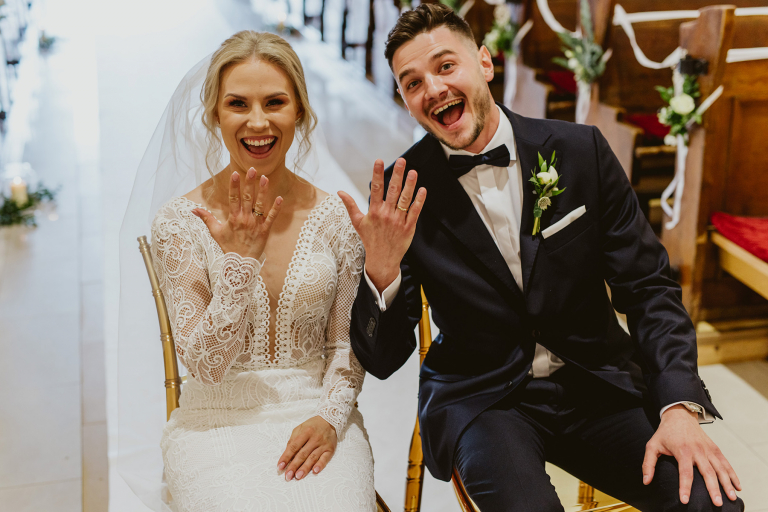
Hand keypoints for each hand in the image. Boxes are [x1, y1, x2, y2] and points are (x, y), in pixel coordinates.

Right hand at [192, 168, 281, 259]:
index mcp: (233, 217)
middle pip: (247, 198)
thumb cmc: (228, 246)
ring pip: (260, 205)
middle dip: (249, 183)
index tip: (236, 173)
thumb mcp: (215, 232)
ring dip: (263, 191)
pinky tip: (280, 198)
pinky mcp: (265, 230)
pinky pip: (271, 218)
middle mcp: (244, 218)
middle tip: (252, 169)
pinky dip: (275, 209)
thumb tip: (193, 209)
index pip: (233, 198)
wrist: (240, 263)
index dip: (235, 185)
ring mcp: (255, 224)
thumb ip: (206, 218)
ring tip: (265, 178)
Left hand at [278, 416, 336, 480]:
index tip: (280, 466)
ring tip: (298, 476)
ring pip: (312, 458)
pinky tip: (315, 471)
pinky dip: (320, 465)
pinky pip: (325, 458)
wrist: (330, 421)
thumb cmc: (312, 426)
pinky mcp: (330, 449)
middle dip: (294, 466)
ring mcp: (323, 445)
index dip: (286, 457)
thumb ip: (293, 440)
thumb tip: (287, 454)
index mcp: (305, 432)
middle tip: (288, 476)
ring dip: (305, 468)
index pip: (294, 446)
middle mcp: (314, 439)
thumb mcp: (300, 428)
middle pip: (302, 454)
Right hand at [338, 158, 425, 290]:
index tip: (379, 160)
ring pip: (405, 200)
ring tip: (413, 172)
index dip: (377, 174)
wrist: (382, 260)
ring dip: (410, 185)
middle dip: (397, 175)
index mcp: (374, 211)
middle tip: (402, 161)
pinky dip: (419, 201)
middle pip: (393, 191)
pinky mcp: (408, 227)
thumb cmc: (370, 239)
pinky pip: (415, 212)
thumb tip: (340, 192)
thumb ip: (350, 205)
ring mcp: (398, 221)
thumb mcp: (358, 222)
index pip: (376, 189)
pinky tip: (422, 189)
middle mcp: (386, 214)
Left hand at [643, 405, 740, 506]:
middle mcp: (697, 450)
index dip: (685, 487)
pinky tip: (738, 486)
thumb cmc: (665, 433)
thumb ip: (648, 463)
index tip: (685, 501)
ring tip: (732, 497)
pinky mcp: (715, 448)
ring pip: (720, 468)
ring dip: (727, 483)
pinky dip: (733, 474)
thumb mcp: (652, 445)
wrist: (679, 415)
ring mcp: (708, 449)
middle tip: (716, 503)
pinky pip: (725, 462)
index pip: (685, 473)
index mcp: (682, 451)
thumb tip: (646, 481)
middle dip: (712, 489)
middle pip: (707, 472)